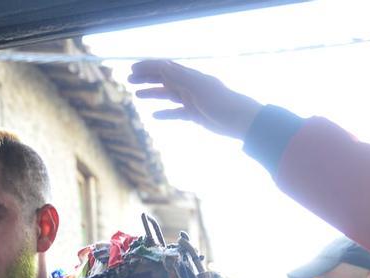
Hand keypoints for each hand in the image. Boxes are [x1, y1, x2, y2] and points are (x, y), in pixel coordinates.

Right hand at [128, 60, 262, 139]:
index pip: (165, 68)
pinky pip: (176, 112)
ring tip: (137, 95)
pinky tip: (155, 116)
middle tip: (129, 80)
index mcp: (189, 76)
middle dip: (146, 78)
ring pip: (167, 95)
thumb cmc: (221, 102)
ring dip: (152, 93)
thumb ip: (180, 77)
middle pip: (164, 79)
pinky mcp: (195, 114)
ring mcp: (191, 100)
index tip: (132, 69)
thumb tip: (161, 66)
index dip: (148, 67)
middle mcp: (189, 86)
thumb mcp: (198, 88)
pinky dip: (165, 113)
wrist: (240, 120)